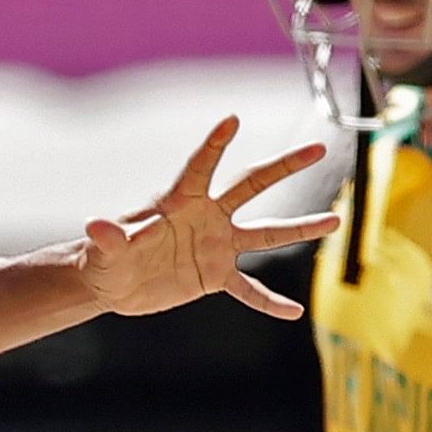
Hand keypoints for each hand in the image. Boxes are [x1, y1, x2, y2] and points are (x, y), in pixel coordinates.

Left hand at [78, 118, 338, 320]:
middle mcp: (206, 216)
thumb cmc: (104, 258)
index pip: (201, 167)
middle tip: (317, 149)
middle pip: (251, 186)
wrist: (113, 284)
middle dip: (284, 167)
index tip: (231, 119)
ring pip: (266, 234)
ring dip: (300, 229)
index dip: (214, 145)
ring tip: (335, 221)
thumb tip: (96, 225)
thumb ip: (109, 237)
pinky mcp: (215, 276)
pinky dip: (269, 302)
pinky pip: (249, 289)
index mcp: (179, 201)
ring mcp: (216, 245)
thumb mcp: (105, 250)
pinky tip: (294, 312)